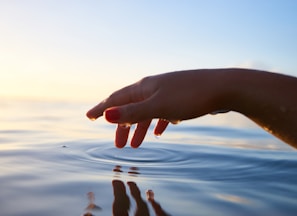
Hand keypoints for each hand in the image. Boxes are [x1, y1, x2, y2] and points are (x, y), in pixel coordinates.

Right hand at [86, 70, 227, 147]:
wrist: (223, 87)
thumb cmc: (190, 96)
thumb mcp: (158, 106)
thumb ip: (133, 111)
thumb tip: (107, 114)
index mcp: (144, 88)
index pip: (116, 99)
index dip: (102, 108)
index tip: (88, 117)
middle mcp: (153, 88)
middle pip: (130, 107)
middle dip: (123, 126)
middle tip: (119, 145)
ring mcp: (166, 92)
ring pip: (147, 112)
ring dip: (140, 128)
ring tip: (137, 145)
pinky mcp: (179, 98)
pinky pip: (162, 112)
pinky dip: (157, 122)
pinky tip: (160, 131)